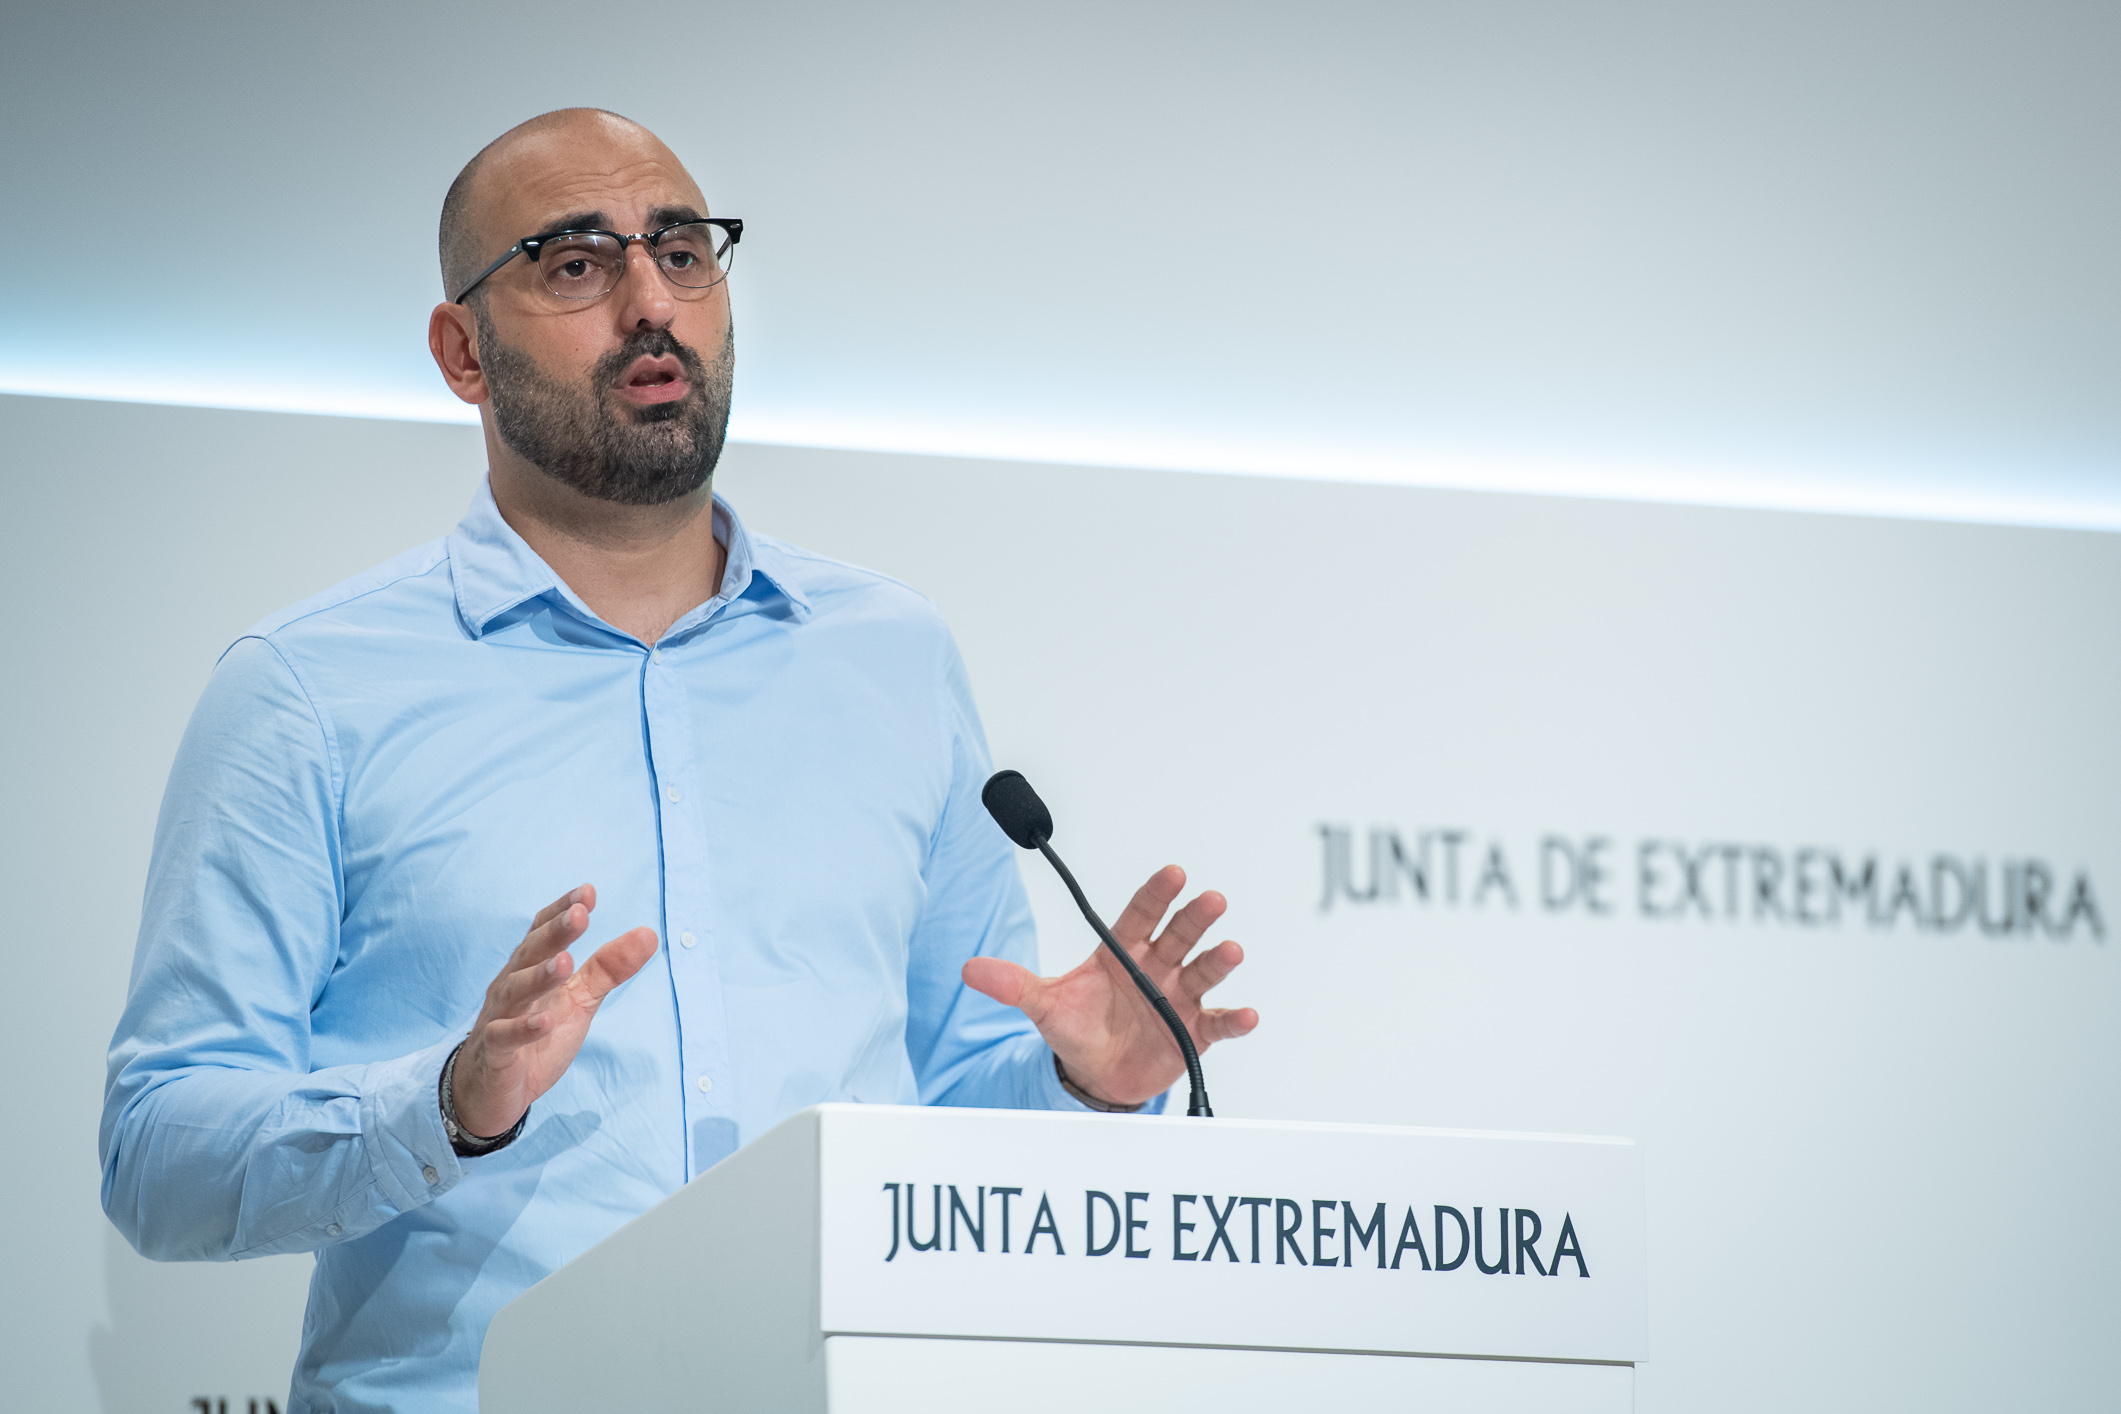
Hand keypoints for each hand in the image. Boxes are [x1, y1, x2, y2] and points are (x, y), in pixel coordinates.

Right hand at [449, 885, 658, 1136]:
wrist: (494, 1091)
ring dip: (540, 976)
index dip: (562, 911)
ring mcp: (499, 1018)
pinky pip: (505, 1037)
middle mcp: (511, 987)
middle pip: (530, 954)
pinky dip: (523, 1029)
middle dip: (554, 934)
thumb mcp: (579, 1000)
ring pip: (515, 991)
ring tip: (566, 961)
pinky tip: (545, 1022)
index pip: (542, 932)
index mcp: (531, 969)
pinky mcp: (495, 1053)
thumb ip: (608, 968)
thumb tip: (649, 934)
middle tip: (579, 914)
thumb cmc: (536, 1036)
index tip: (588, 891)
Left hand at [961, 865, 1258, 1107]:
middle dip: (1194, 918)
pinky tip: (1244, 1013)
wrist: (1095, 1076)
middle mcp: (1156, 968)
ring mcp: (1178, 998)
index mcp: (1122, 952)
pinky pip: (1218, 1024)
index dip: (1157, 894)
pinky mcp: (1193, 1032)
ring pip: (1202, 972)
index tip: (1173, 873)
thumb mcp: (1043, 1004)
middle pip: (1179, 936)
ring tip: (1229, 951)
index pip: (1141, 915)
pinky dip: (1234, 1020)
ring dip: (1218, 961)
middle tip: (1209, 900)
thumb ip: (1012, 984)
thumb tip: (971, 970)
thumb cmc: (1078, 1028)